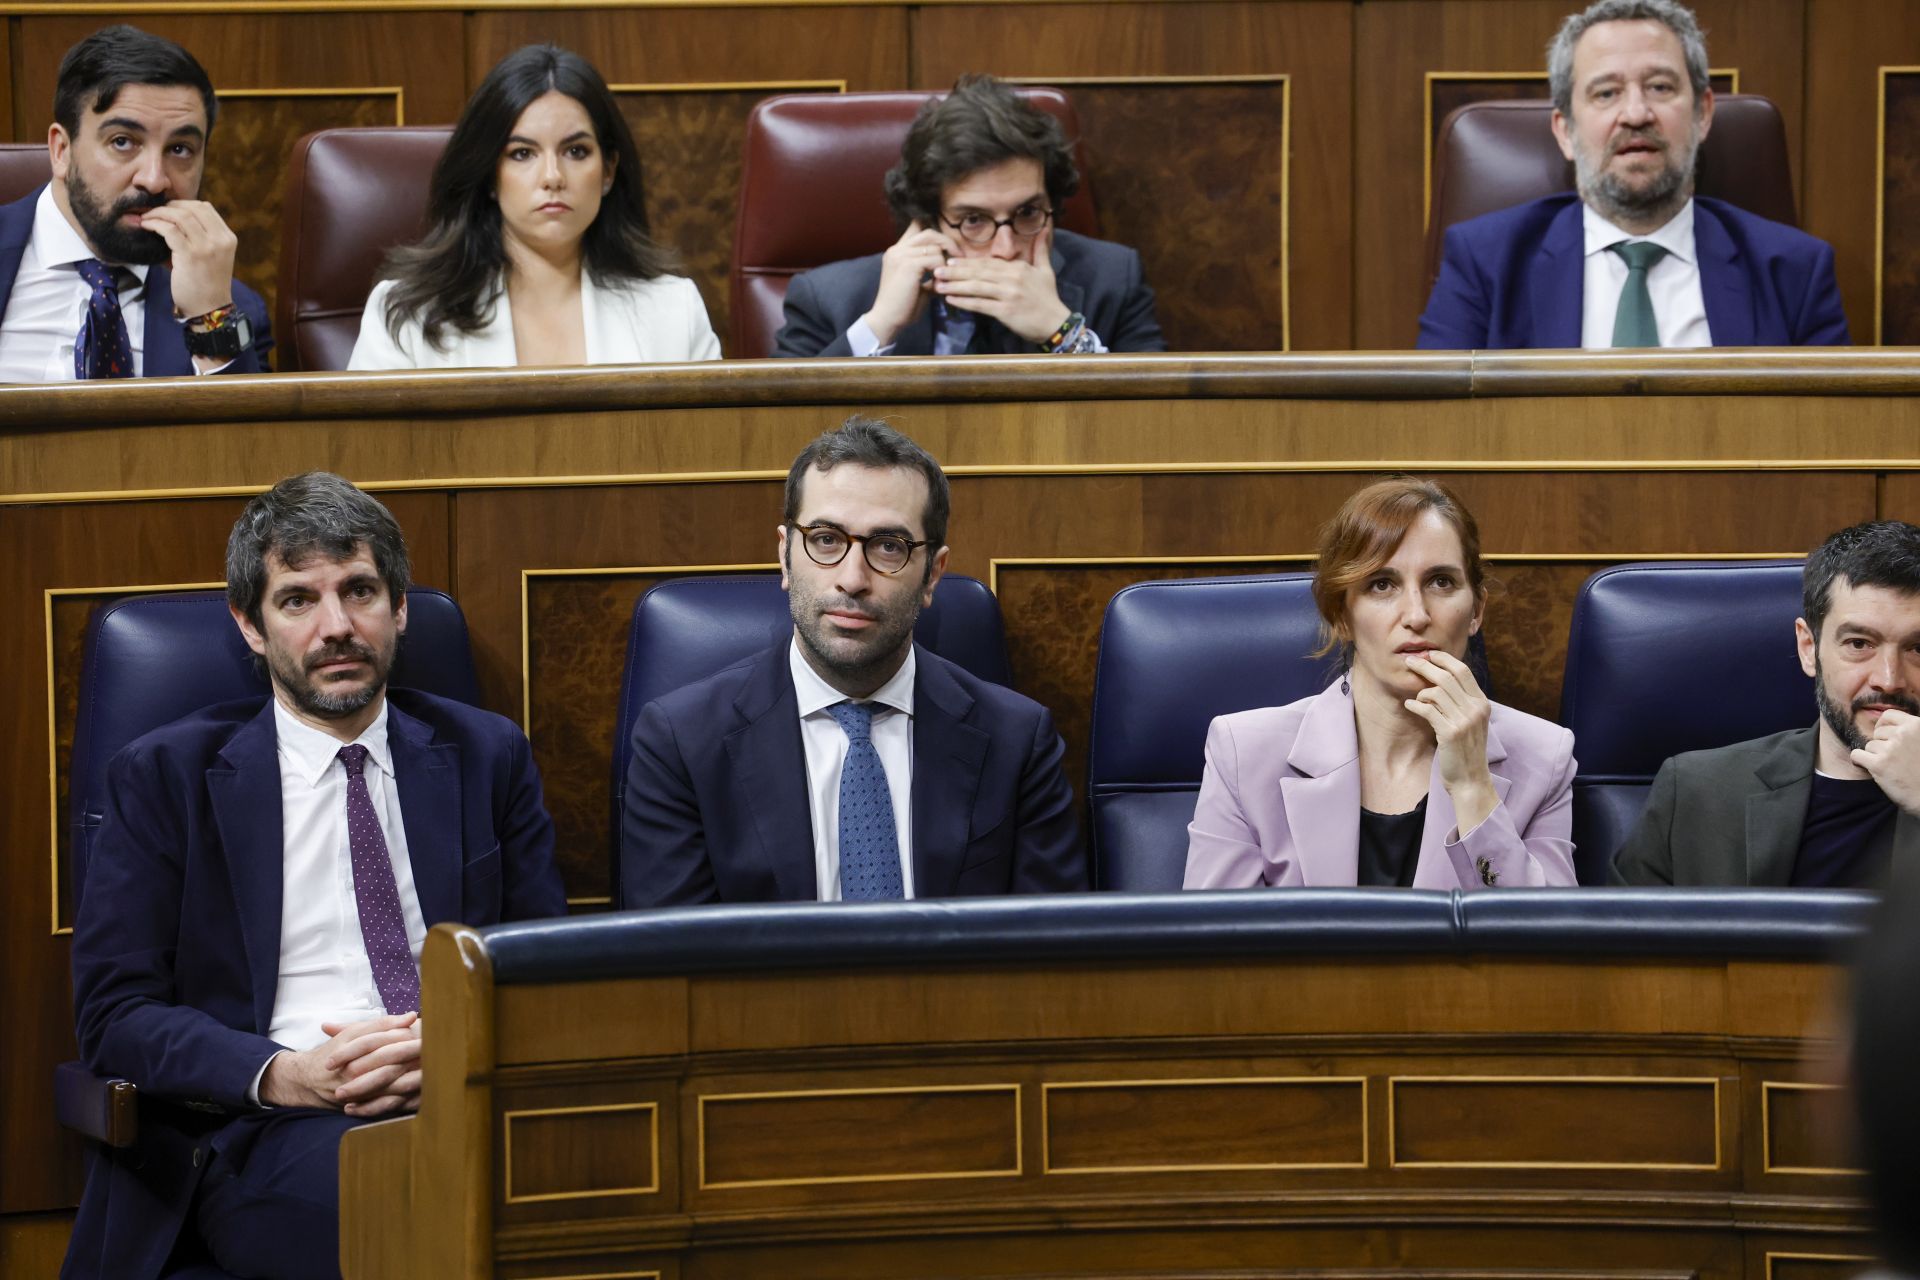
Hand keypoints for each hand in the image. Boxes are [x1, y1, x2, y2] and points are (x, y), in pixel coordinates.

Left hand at [133, 200, 237, 319]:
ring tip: (147, 217)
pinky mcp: (190, 255)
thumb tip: (174, 217)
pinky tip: (147, 226)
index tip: (169, 209)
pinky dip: (155, 224)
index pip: (206, 208)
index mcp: (228, 238)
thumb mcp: (213, 256)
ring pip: (180, 216)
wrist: (209, 309)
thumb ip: (201, 237)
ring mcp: (207, 247)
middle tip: (154, 211)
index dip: (184, 204)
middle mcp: (220, 240)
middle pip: (192, 208)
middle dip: (169, 206)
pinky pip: (169, 230)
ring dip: (159, 213)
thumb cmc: (207, 284)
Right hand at [260, 1012, 418, 1111]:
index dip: (402, 1033)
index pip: (380, 1039)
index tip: (425, 1027)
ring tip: (433, 1069)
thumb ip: (381, 1024)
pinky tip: (422, 1093)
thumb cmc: (336, 1052)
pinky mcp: (361, 1105)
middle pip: (386, 1059)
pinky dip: (404, 1100)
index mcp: (351, 1048)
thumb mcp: (353, 1033)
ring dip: (412, 1078)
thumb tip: (411, 1016)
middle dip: (411, 1053)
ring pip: (388, 1084)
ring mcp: (357, 1090)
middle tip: (433, 1046)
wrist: (308, 1080)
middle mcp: (353, 1070)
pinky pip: (385, 1105)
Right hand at [861, 220, 958, 347]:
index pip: (916, 227)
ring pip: (935, 246)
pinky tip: (940, 283)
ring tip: (945, 278)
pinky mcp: (908, 264)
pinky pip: (935, 259)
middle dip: (948, 243)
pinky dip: (942, 270)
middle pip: (929, 232)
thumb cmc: (903, 306)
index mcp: (897, 252)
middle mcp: (896, 249)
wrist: (888, 320)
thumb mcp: (919, 285)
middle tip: (960, 257)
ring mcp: (901, 255)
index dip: (935, 235)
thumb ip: (931, 273)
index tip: (949, 249)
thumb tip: (950, 269)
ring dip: (945, 262)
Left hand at [933, 225, 1070, 343]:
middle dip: (956, 271)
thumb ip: (1041, 250)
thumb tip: (1044, 229)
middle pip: (978, 272)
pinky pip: (980, 305)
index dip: (968, 262)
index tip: (951, 260)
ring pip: (976, 287)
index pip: (988, 263)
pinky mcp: (1005, 311)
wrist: (1056, 323)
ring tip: (938, 284)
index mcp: (1018, 268)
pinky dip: (964, 302)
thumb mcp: (1046, 270)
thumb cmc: (1049, 298)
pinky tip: (951, 299)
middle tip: (936, 268)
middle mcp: (1011, 279)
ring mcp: (1008, 295)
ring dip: (955, 285)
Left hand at [1402, 650, 1498, 832]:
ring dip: (1421, 692)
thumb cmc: (1466, 750)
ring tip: (1416, 699)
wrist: (1470, 779)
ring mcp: (1464, 720)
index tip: (1430, 654)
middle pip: (1447, 677)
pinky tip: (1409, 706)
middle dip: (1425, 666)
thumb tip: (1440, 679)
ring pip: (1436, 691)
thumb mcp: (1471, 722)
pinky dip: (1415, 705)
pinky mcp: (1450, 732)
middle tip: (1410, 662)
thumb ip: (1461, 701)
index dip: (1445, 659)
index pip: (1463, 671)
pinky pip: (1427, 709)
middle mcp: (1476, 709)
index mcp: (1482, 703)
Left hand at [1851, 707, 1919, 814]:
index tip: (1884, 735)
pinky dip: (1859, 761)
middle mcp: (1904, 734)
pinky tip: (1869, 767)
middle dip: (1882, 744)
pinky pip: (1857, 756)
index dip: (1883, 725)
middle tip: (1894, 759)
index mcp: (1917, 726)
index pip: (1889, 715)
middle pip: (1878, 733)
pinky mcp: (1879, 765)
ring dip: (1875, 756)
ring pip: (1869, 746)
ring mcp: (1891, 748)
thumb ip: (1912, 733)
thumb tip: (1888, 726)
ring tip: (1891, 768)